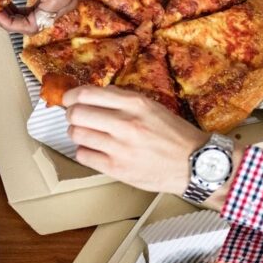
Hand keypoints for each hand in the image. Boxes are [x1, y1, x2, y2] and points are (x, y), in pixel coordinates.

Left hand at [0, 0, 86, 33]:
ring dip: (19, 15)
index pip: (32, 26)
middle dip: (12, 20)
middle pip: (35, 25)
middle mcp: (66, 3)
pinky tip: (14, 2)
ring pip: (39, 19)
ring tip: (2, 5)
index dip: (11, 24)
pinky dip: (28, 9)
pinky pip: (44, 10)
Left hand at [62, 85, 210, 196]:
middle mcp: (126, 123)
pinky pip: (83, 155)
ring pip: (76, 134)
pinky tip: (94, 150)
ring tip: (87, 135)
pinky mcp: (116, 169)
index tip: (68, 99)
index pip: (87, 94)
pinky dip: (84, 151)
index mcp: (135, 104)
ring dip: (76, 133)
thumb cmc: (173, 135)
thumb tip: (94, 94)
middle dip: (71, 115)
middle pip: (76, 114)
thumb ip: (123, 99)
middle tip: (75, 118)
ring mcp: (119, 148)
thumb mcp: (152, 107)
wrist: (194, 164)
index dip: (71, 96)